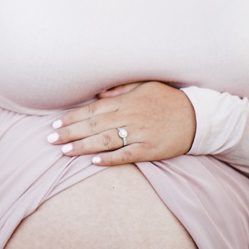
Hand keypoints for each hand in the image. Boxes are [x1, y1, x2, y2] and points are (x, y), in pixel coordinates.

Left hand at [47, 81, 195, 165]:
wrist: (197, 117)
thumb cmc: (169, 100)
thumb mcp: (145, 86)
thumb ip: (121, 89)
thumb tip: (98, 93)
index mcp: (126, 101)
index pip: (93, 109)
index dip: (73, 117)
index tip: (56, 124)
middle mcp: (129, 117)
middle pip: (94, 126)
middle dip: (70, 133)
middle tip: (51, 140)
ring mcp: (139, 134)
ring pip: (106, 141)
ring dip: (83, 147)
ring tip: (64, 152)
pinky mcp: (149, 150)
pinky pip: (126, 155)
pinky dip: (110, 159)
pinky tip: (94, 162)